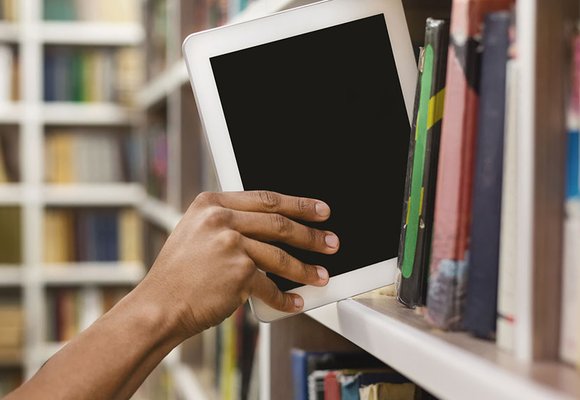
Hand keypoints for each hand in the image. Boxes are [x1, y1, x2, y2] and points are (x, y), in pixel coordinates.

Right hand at [139, 191, 339, 338]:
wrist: (159, 306)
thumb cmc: (178, 275)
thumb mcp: (195, 233)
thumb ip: (227, 222)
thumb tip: (269, 226)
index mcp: (211, 203)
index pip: (266, 199)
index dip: (299, 204)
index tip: (319, 210)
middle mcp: (220, 219)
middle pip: (279, 223)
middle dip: (311, 234)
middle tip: (331, 241)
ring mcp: (230, 244)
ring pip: (280, 255)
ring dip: (305, 268)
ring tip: (320, 275)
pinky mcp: (238, 272)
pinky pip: (270, 286)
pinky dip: (285, 298)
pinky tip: (294, 302)